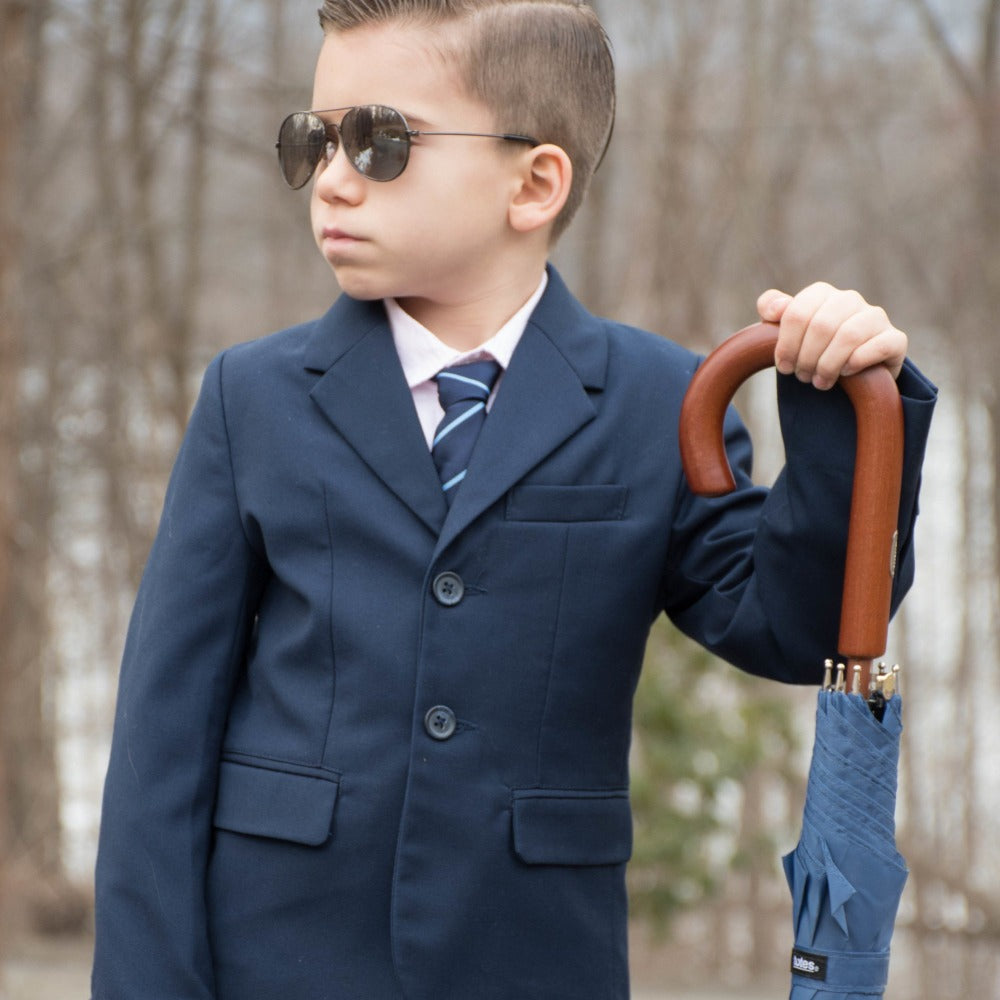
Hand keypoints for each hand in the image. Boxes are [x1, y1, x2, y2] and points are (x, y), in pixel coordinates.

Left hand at [757, 282, 906, 389]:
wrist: (847, 375)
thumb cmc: (810, 350)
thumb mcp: (784, 330)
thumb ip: (771, 309)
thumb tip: (776, 307)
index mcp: (822, 294)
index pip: (797, 313)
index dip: (787, 345)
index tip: (784, 367)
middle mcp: (850, 300)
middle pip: (821, 326)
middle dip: (807, 358)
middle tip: (802, 377)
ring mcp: (875, 317)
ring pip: (848, 335)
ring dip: (828, 365)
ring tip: (820, 382)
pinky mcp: (896, 339)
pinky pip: (880, 346)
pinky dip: (858, 362)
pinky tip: (847, 373)